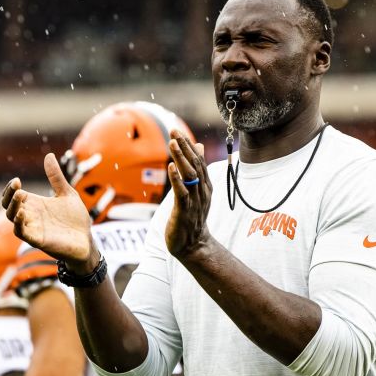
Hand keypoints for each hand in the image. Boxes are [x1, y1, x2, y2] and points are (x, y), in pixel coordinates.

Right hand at [2, 153, 97, 270]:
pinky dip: (18, 223)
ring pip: (12, 217)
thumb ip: (56, 177)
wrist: (87, 240)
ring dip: (12, 206)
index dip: (11, 188)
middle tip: (16, 185)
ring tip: (19, 194)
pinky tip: (23, 213)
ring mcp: (33, 228)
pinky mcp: (37, 240)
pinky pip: (21, 232)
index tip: (16, 180)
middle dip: (9, 194)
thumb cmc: (76, 219)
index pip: (14, 195)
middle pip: (8, 205)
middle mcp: (31, 215)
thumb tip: (48, 155)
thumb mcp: (67, 193)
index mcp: (35, 204)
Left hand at [164, 131, 212, 259]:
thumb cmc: (192, 217)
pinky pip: (182, 193)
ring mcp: (195, 201)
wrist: (193, 245)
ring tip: (172, 143)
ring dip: (181, 159)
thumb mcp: (196, 191)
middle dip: (184, 147)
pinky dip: (177, 180)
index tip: (178, 130)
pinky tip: (171, 168)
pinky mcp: (184, 211)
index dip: (188, 145)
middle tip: (174, 131)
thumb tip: (198, 146)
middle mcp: (202, 191)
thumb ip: (197, 169)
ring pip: (190, 176)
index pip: (198, 161)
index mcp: (205, 186)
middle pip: (195, 165)